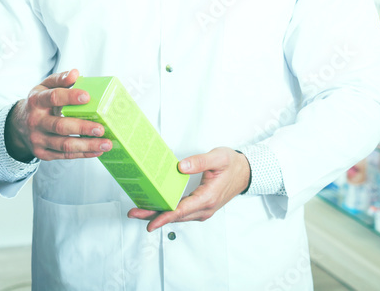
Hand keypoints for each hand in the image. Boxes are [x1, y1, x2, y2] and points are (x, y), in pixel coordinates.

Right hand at [5, 68, 111, 161]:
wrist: (18, 125)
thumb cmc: (39, 103)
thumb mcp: (45, 87)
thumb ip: (60, 79)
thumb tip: (75, 73)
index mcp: (36, 101)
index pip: (53, 97)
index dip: (70, 97)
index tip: (87, 97)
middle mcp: (35, 121)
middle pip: (60, 126)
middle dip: (82, 128)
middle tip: (101, 128)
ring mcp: (38, 139)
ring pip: (64, 145)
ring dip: (87, 145)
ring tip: (106, 144)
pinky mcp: (42, 153)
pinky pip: (64, 156)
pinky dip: (82, 154)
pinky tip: (97, 151)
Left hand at [126, 147, 249, 229]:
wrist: (245, 172)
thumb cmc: (232, 164)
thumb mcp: (218, 157)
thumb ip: (199, 162)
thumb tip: (180, 167)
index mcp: (208, 198)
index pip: (182, 211)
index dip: (164, 216)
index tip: (150, 222)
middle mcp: (205, 208)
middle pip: (176, 216)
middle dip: (154, 216)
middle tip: (134, 213)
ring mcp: (203, 210)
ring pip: (178, 216)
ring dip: (159, 214)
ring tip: (139, 210)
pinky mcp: (202, 208)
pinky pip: (182, 213)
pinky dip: (168, 212)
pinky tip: (157, 207)